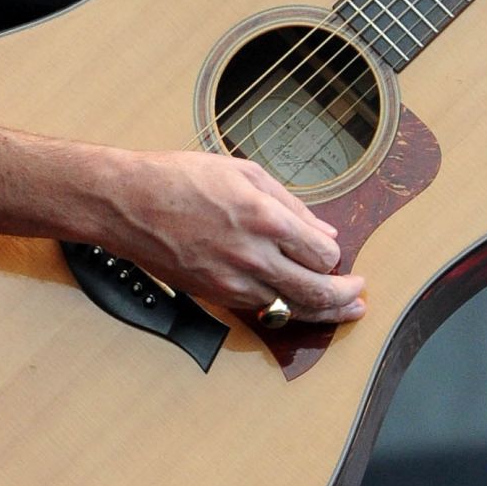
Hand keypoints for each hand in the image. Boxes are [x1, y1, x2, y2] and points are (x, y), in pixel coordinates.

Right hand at [104, 148, 366, 325]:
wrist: (127, 203)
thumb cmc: (179, 178)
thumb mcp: (242, 172)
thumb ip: (290, 203)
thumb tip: (323, 230)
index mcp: (265, 219)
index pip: (323, 255)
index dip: (337, 257)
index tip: (337, 253)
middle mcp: (253, 256)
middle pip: (317, 293)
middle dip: (346, 298)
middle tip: (360, 293)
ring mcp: (232, 281)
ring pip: (291, 311)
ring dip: (323, 313)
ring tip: (345, 311)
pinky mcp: (214, 295)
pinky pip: (261, 310)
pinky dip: (285, 310)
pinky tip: (296, 305)